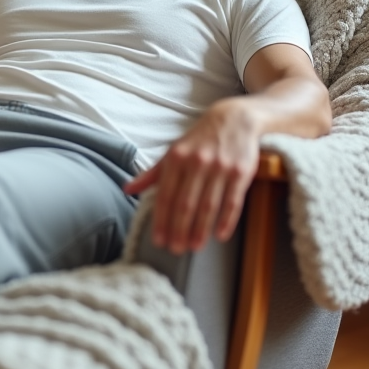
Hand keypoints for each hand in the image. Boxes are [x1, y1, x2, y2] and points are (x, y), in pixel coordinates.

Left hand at [123, 98, 259, 253]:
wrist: (234, 119)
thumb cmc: (200, 139)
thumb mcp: (173, 152)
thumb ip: (152, 174)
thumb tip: (127, 189)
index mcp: (177, 158)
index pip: (166, 195)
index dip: (161, 220)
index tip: (158, 241)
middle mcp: (197, 163)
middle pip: (186, 203)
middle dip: (179, 229)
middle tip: (175, 250)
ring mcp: (220, 167)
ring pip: (208, 205)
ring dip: (200, 229)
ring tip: (194, 247)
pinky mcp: (241, 172)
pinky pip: (233, 201)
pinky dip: (226, 220)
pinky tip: (220, 235)